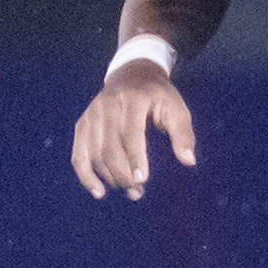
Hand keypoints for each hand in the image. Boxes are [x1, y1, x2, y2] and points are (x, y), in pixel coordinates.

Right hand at [71, 60, 196, 200]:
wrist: (132, 75)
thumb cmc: (159, 96)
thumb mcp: (177, 108)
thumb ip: (183, 134)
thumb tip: (189, 161)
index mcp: (132, 99)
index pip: (130, 133)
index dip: (135, 158)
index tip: (143, 180)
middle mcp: (106, 105)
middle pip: (109, 148)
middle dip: (123, 174)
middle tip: (139, 192)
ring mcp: (91, 115)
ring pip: (94, 154)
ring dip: (109, 178)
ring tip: (130, 191)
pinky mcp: (82, 124)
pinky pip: (79, 154)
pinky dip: (86, 176)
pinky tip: (99, 192)